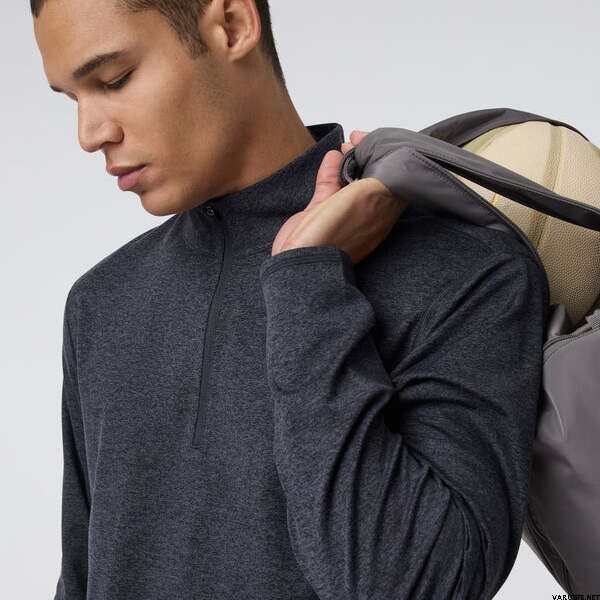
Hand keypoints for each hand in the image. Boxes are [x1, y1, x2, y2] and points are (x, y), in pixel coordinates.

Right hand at [271, 130, 409, 262]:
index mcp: (383, 213)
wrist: (299, 261)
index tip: (380, 140)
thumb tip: (391, 160)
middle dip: (369, 155)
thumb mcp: (368, 199)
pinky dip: (331, 169)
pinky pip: (330, 185)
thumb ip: (383, 179)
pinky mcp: (321, 212)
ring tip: (345, 145)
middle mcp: (367, 212)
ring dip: (350, 160)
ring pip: (351, 179)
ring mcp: (343, 212)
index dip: (390, 156)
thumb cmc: (335, 236)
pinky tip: (331, 157)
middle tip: (358, 140)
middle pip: (374, 177)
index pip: (395, 179)